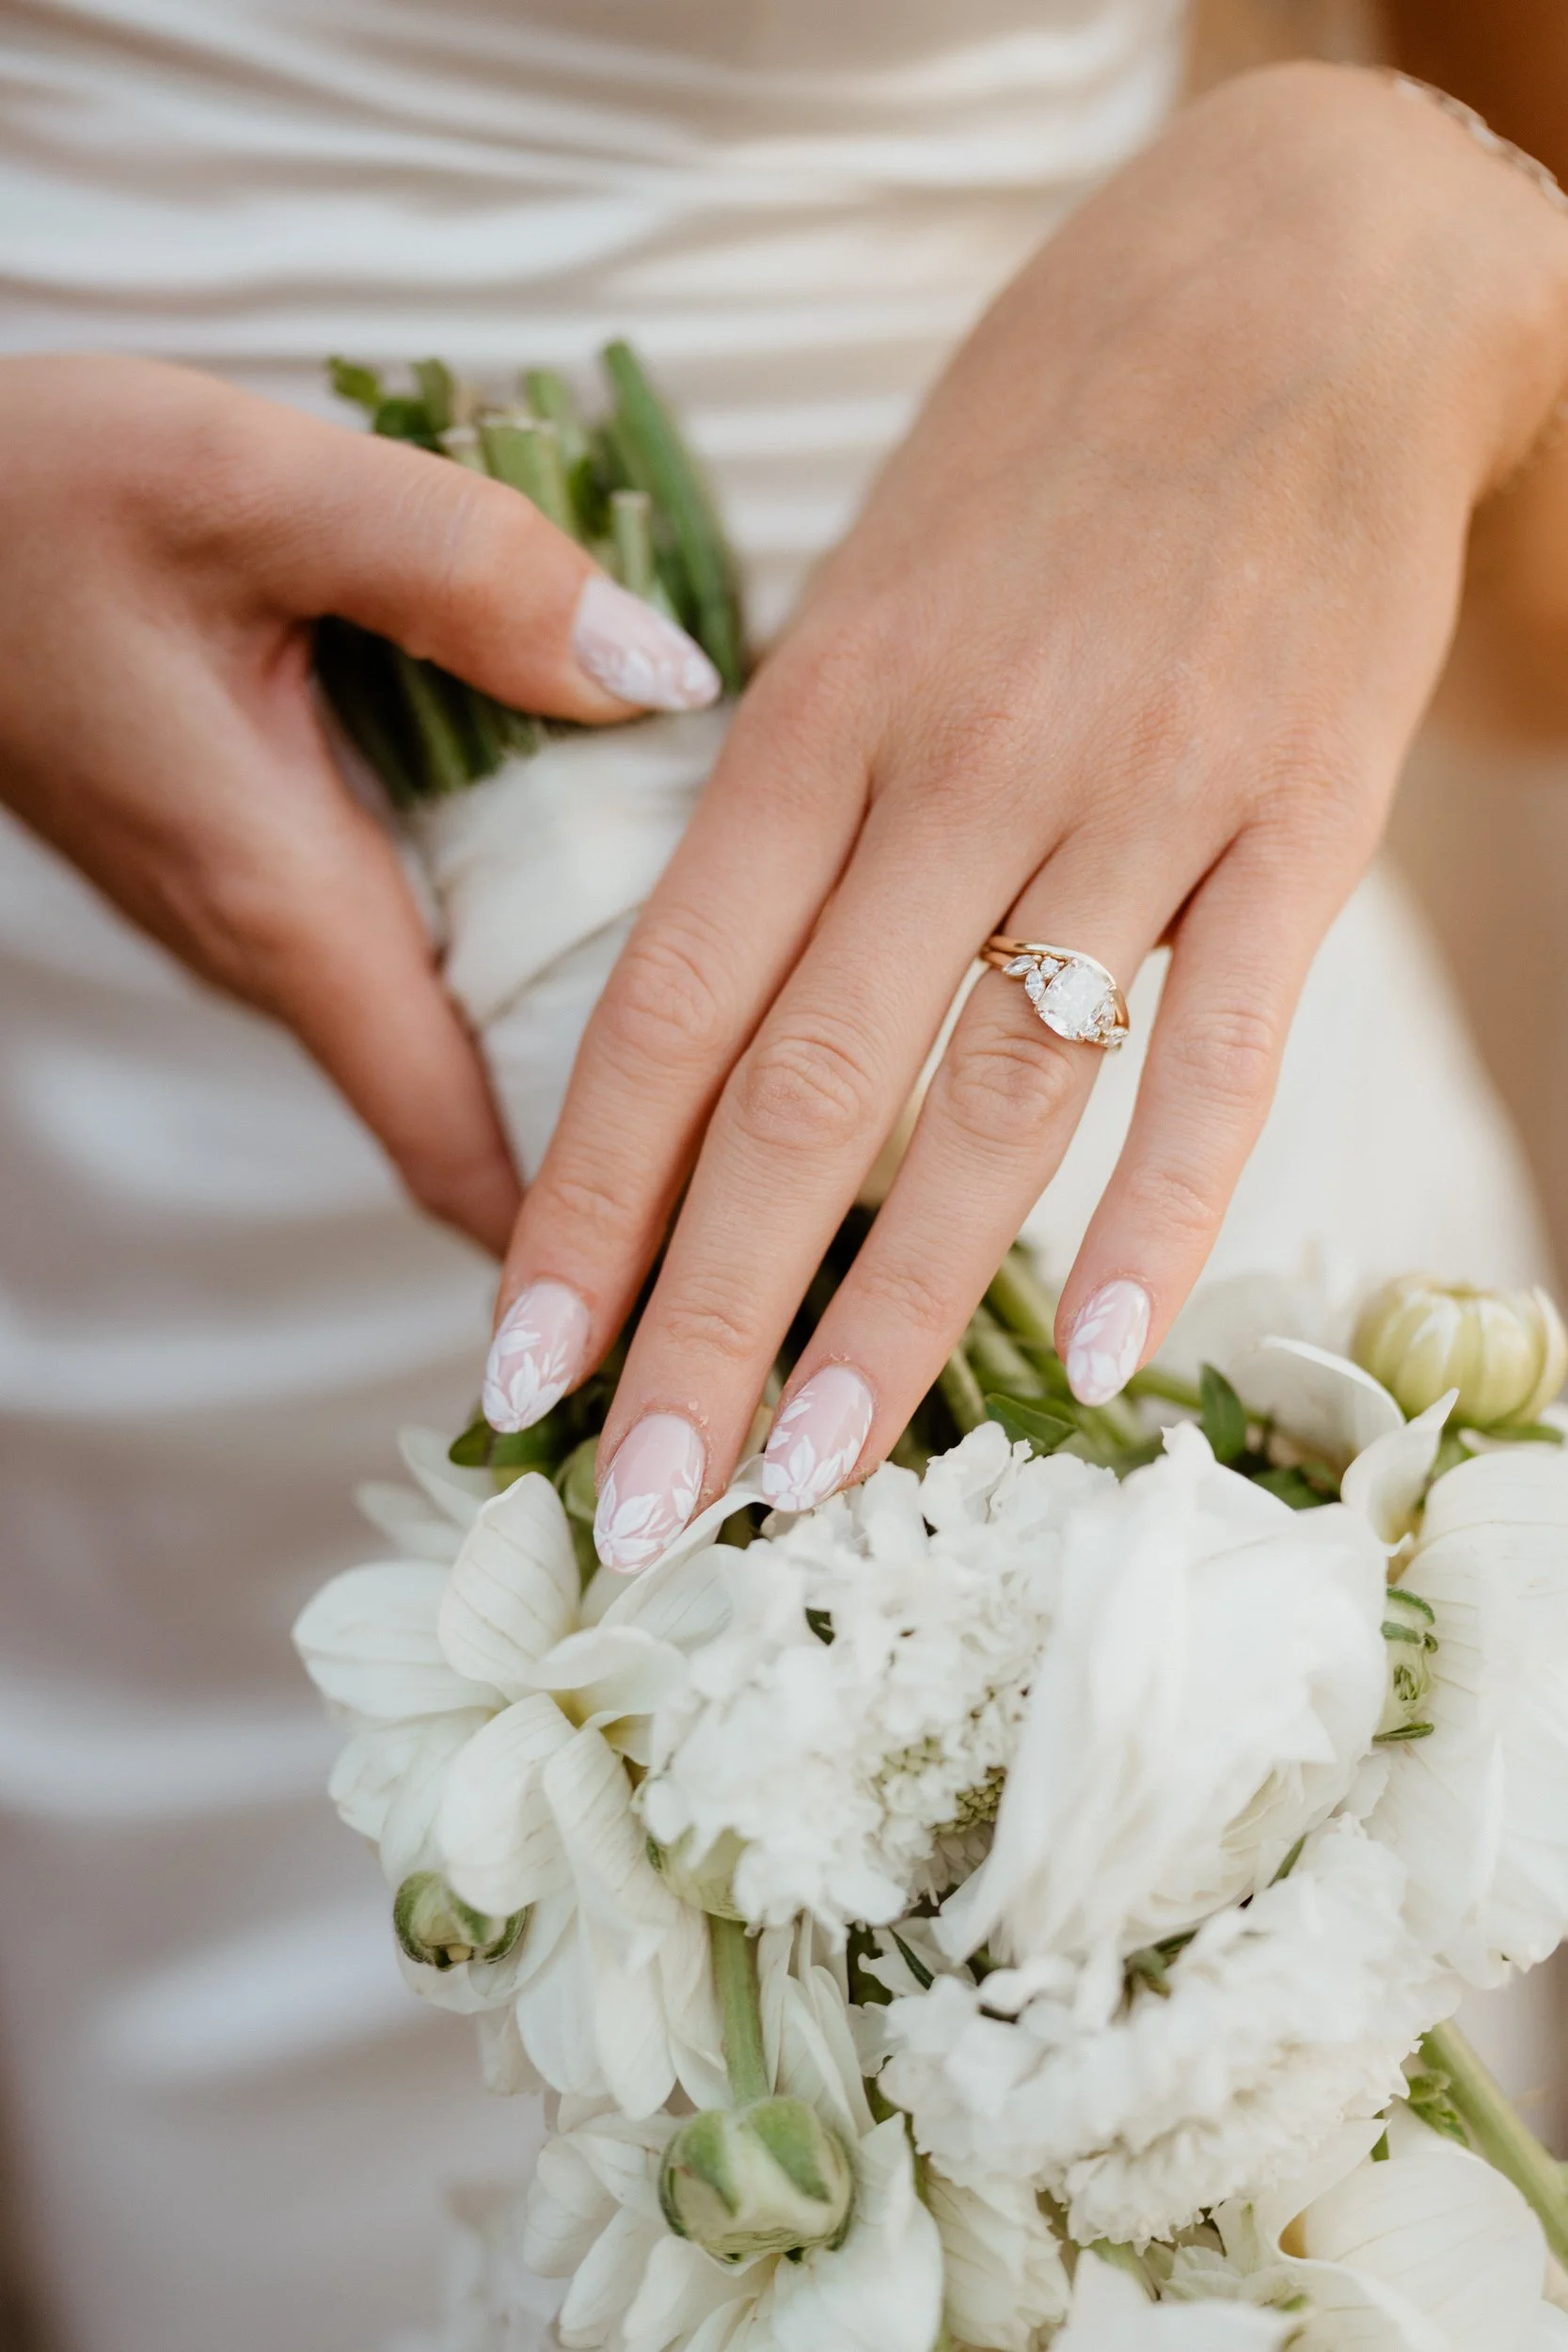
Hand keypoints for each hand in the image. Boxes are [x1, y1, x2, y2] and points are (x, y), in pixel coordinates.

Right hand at [0, 355, 718, 1251]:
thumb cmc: (25, 504)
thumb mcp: (249, 486)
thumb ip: (466, 573)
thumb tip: (659, 670)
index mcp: (287, 901)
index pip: (452, 1138)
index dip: (585, 1230)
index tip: (717, 1276)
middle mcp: (272, 945)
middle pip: (474, 1111)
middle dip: (623, 1155)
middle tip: (793, 1162)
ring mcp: (257, 914)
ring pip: (445, 1037)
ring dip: (581, 1060)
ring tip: (751, 1047)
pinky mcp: (253, 861)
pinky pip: (413, 955)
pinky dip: (522, 959)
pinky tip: (623, 884)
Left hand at [487, 63, 1567, 1556]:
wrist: (1296, 286)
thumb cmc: (1042, 449)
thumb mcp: (861, 592)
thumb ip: (794, 806)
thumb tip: (721, 1025)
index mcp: (814, 713)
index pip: (663, 1010)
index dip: (581, 1207)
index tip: (519, 1365)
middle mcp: (955, 769)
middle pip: (798, 1098)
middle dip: (703, 1325)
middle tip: (642, 1509)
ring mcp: (1135, 798)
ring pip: (993, 1102)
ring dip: (896, 1312)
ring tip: (813, 1476)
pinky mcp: (1301, 818)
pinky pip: (1225, 1045)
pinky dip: (1160, 1209)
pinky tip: (1102, 1353)